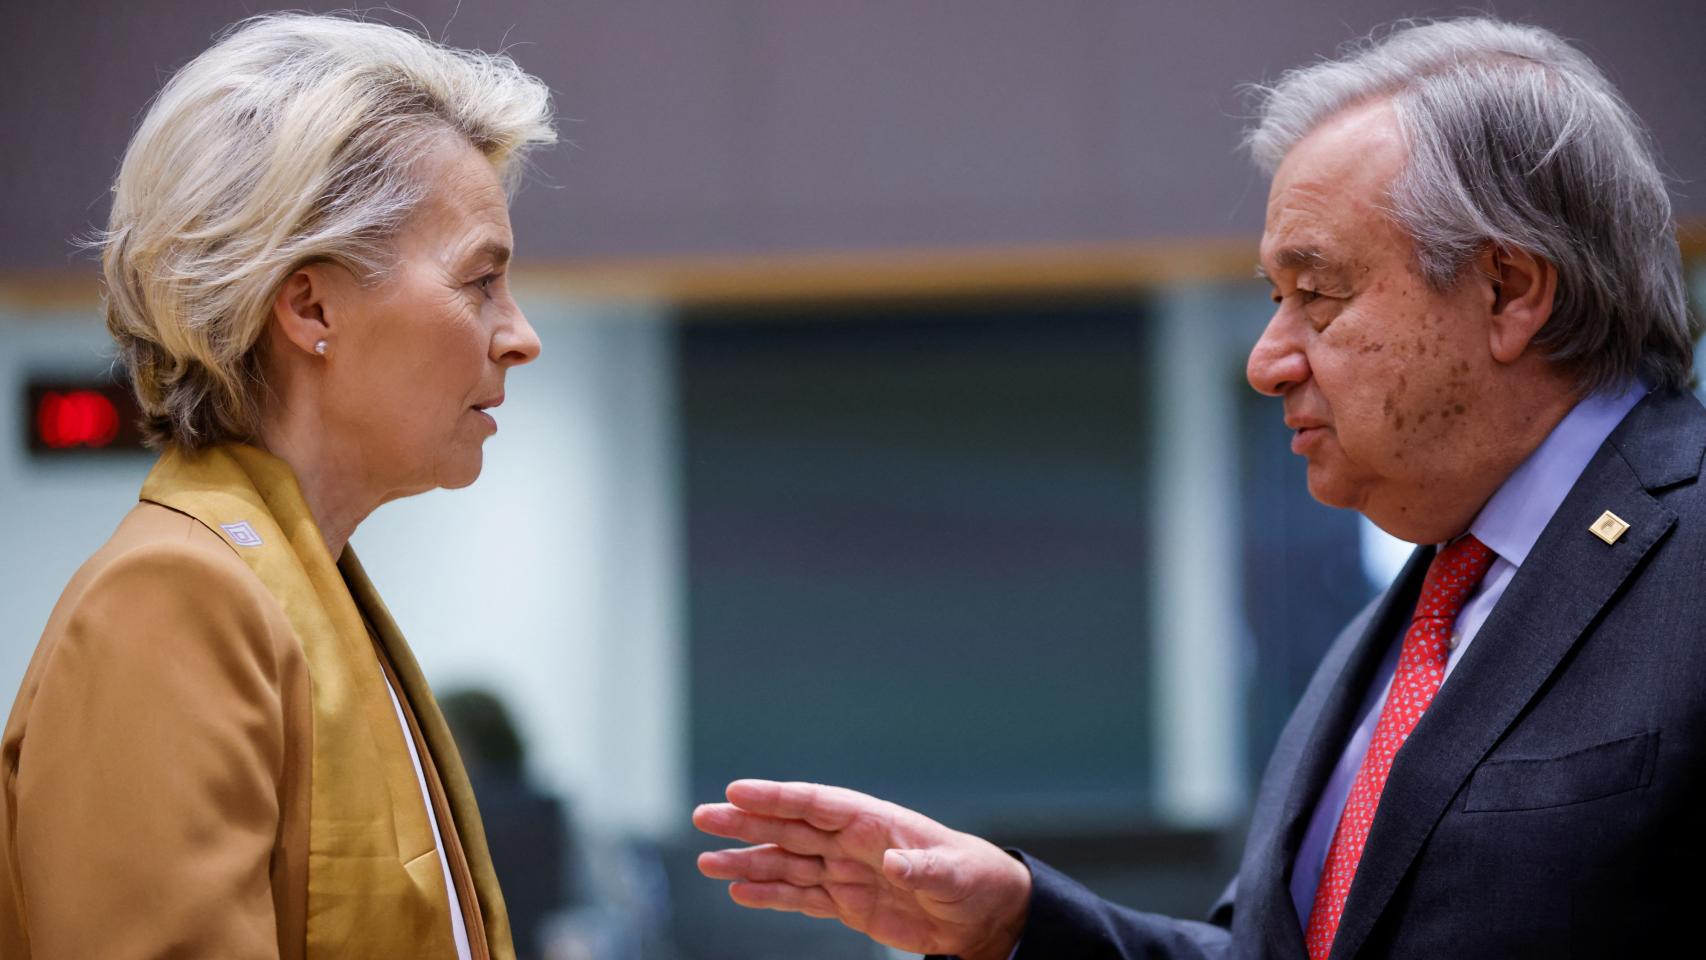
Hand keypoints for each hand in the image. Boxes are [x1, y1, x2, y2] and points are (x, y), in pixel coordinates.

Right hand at [693, 779, 1030, 959]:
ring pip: (786, 862)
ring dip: (747, 860)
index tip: (738, 791)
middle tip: (704, 817)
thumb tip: (895, 862)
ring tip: (707, 861)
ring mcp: (845, 872)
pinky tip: (740, 891)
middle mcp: (851, 843)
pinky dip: (769, 894)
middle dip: (747, 823)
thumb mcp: (953, 874)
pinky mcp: (846, 903)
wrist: (983, 915)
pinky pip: (800, 896)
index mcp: (874, 822)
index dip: (777, 796)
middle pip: (789, 828)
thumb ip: (923, 867)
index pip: (816, 803)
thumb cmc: (973, 881)